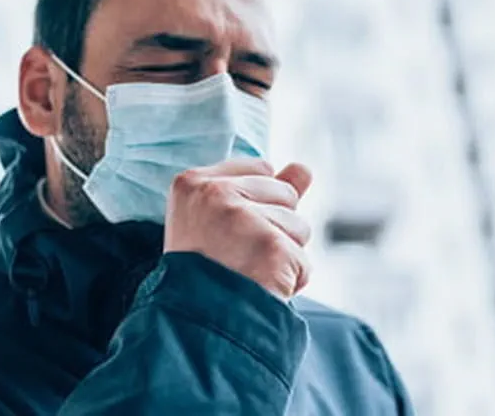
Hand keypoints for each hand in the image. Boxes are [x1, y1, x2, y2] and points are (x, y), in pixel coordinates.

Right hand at [164, 158, 313, 300]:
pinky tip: (260, 289)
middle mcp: (215, 193)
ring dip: (284, 256)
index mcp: (193, 182)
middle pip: (286, 194)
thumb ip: (265, 188)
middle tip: (237, 257)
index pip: (261, 168)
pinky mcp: (269, 246)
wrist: (190, 325)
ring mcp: (242, 219)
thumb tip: (304, 169)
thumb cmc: (203, 274)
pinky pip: (302, 263)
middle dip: (275, 228)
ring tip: (247, 273)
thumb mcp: (219, 220)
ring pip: (300, 227)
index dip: (258, 203)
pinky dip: (289, 282)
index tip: (231, 233)